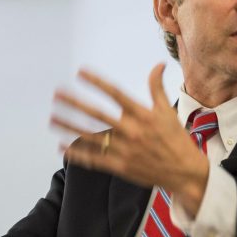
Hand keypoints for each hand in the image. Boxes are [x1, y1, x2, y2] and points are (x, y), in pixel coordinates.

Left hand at [51, 63, 208, 215]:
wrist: (185, 172)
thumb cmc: (176, 139)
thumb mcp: (168, 111)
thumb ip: (157, 88)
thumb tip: (158, 65)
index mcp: (142, 115)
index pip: (115, 93)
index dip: (97, 82)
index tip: (80, 72)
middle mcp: (131, 131)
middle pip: (96, 114)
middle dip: (75, 103)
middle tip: (57, 94)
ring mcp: (124, 150)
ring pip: (90, 137)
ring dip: (69, 127)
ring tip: (52, 119)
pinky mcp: (120, 167)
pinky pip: (94, 159)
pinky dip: (77, 154)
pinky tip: (62, 147)